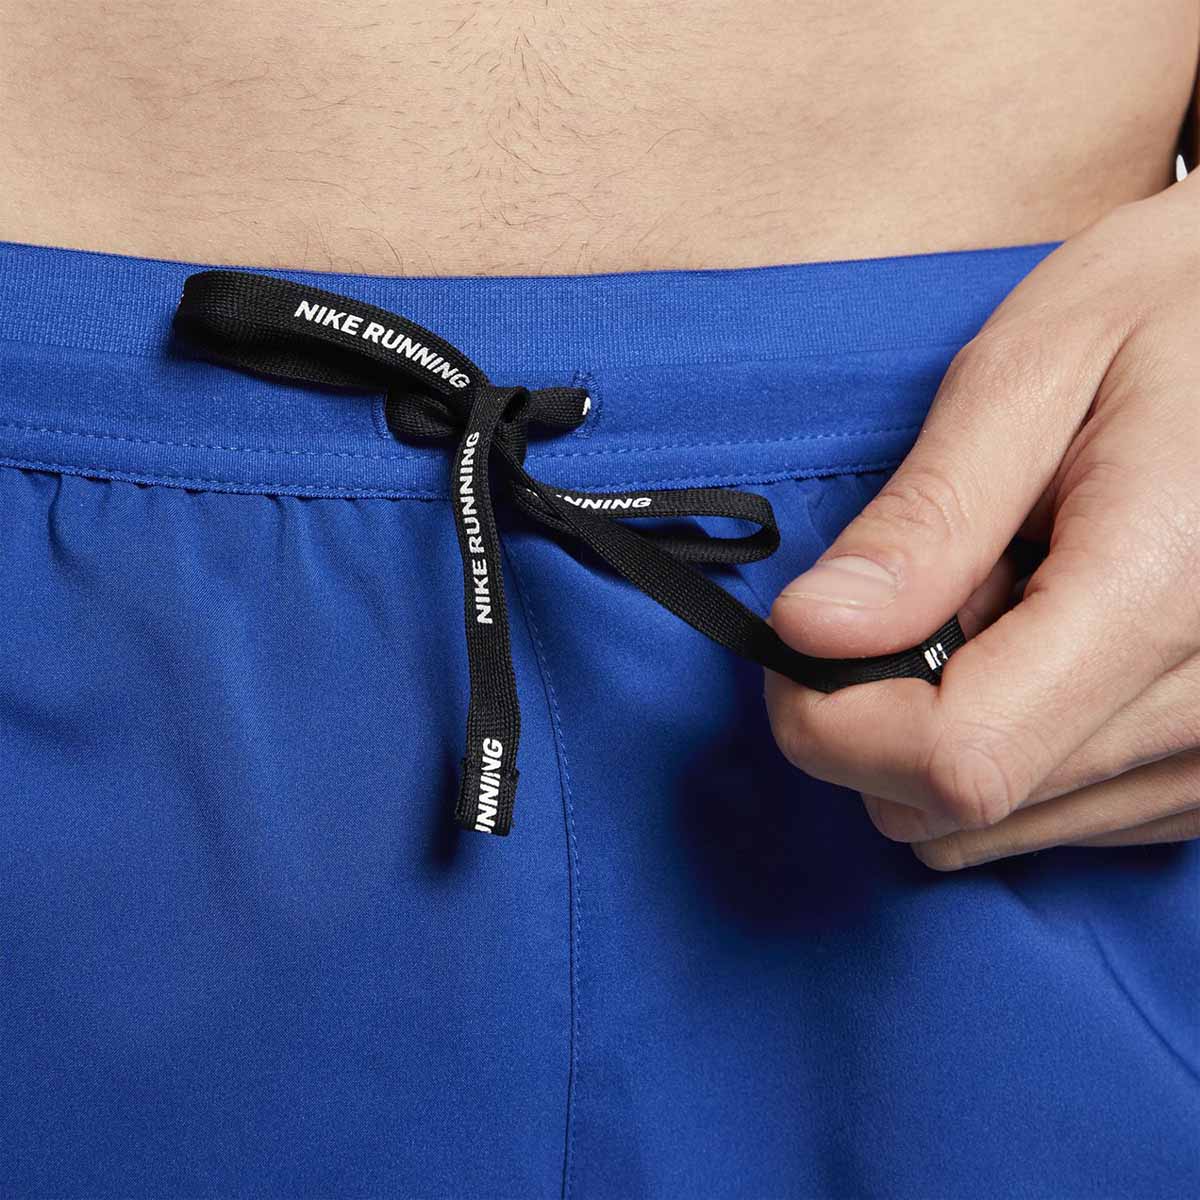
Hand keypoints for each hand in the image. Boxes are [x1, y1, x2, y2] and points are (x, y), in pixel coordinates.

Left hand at [764, 180, 1199, 869]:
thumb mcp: (1031, 377)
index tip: (801, 648)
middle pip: (965, 806)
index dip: (838, 723)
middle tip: (913, 593)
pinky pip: (1052, 815)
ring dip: (947, 727)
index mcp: (1156, 594)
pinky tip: (1045, 640)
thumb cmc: (1173, 317)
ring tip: (1000, 598)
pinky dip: (1007, 738)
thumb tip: (811, 634)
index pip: (959, 758)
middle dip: (880, 718)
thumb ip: (924, 521)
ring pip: (995, 827)